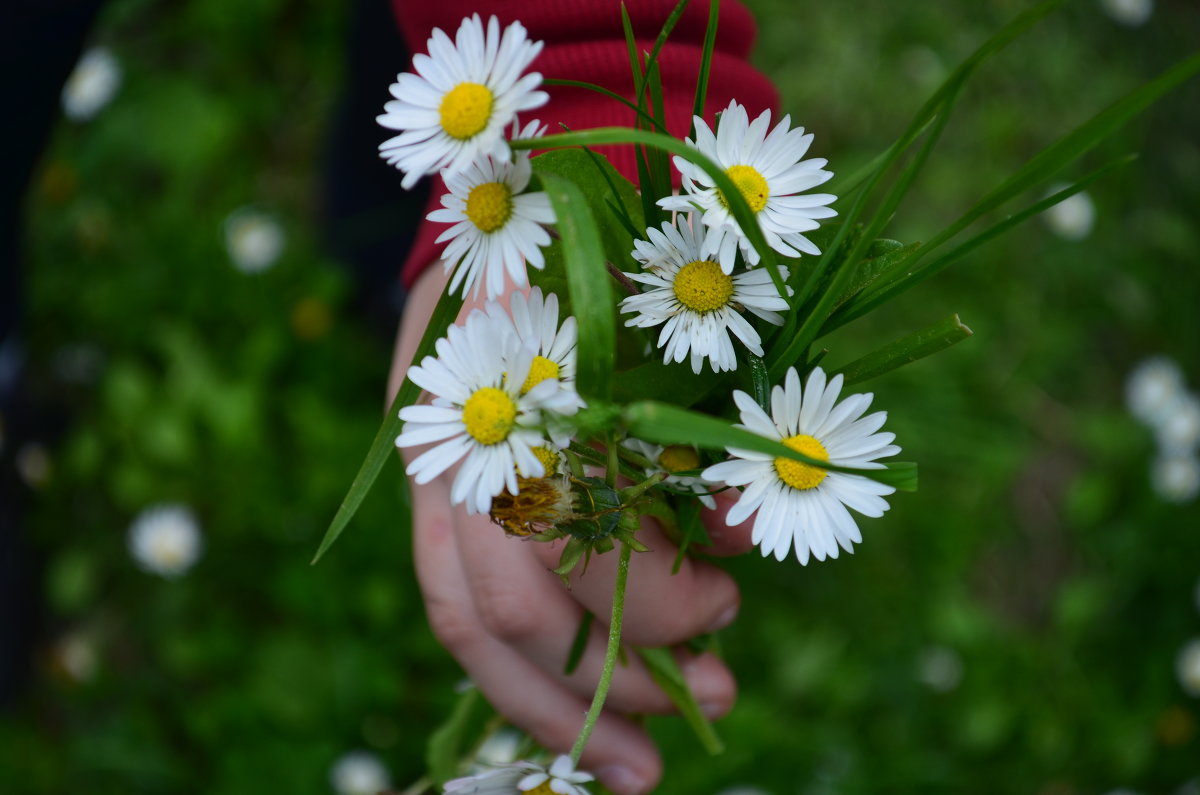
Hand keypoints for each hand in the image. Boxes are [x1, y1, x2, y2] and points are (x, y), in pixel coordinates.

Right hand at [390, 266, 753, 794]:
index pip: (578, 532)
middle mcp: (461, 439)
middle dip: (618, 676)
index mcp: (525, 379)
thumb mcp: (667, 330)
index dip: (657, 596)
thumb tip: (741, 535)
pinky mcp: (429, 499)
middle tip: (717, 703)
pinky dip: (516, 678)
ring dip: (556, 711)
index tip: (730, 600)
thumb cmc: (603, 259)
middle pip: (515, 601)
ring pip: (469, 626)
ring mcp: (433, 473)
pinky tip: (572, 722)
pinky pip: (455, 609)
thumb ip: (700, 430)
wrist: (512, 216)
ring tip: (638, 769)